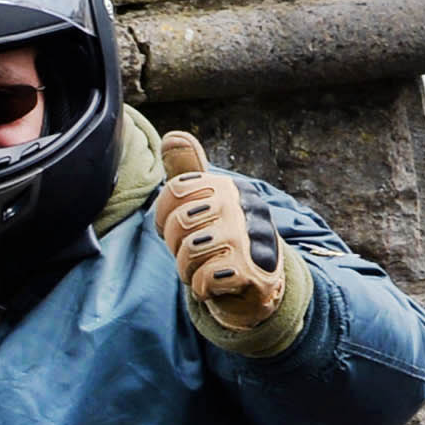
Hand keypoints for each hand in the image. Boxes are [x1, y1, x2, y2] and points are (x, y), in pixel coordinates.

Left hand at [153, 133, 285, 332]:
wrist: (259, 282)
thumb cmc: (224, 239)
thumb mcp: (206, 203)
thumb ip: (187, 172)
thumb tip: (173, 136)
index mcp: (229, 187)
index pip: (175, 190)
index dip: (166, 215)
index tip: (179, 228)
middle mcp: (243, 206)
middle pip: (181, 220)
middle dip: (177, 244)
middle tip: (193, 251)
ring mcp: (250, 238)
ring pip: (191, 250)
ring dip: (188, 269)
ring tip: (203, 269)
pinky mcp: (253, 270)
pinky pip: (205, 278)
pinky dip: (203, 287)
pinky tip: (217, 284)